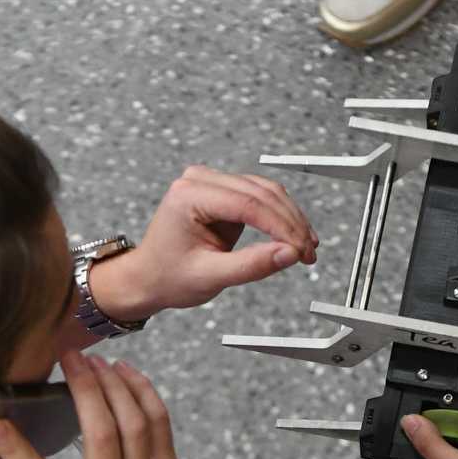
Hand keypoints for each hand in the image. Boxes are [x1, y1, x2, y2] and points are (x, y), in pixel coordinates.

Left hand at [97, 166, 318, 321]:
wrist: (148, 277)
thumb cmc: (167, 277)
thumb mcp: (209, 277)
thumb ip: (251, 266)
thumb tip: (289, 254)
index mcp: (189, 195)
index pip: (248, 204)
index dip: (281, 228)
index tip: (301, 250)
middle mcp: (199, 181)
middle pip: (261, 193)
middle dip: (290, 224)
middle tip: (309, 253)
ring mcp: (211, 182)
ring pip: (265, 192)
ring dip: (289, 218)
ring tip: (306, 247)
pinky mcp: (223, 192)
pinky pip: (259, 197)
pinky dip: (279, 217)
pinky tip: (293, 236)